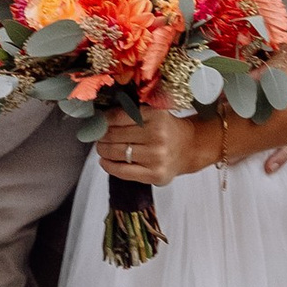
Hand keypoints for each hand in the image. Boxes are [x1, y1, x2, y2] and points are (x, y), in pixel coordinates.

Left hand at [99, 105, 226, 185]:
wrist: (189, 148)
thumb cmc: (166, 129)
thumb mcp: (153, 113)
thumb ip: (131, 112)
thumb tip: (100, 117)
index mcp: (155, 115)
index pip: (118, 117)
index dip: (103, 120)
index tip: (97, 121)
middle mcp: (157, 135)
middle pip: (115, 135)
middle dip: (101, 136)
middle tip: (98, 136)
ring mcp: (156, 157)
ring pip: (117, 153)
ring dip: (103, 150)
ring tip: (101, 147)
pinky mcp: (154, 174)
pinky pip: (123, 172)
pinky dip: (109, 166)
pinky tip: (105, 161)